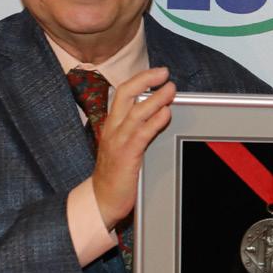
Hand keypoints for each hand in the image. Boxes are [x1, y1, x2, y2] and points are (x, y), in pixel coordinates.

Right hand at [92, 67, 174, 229]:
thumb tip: (158, 112)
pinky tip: (165, 114)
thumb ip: (137, 128)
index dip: (140, 79)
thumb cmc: (115, 174)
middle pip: (125, 94)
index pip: (123, 93)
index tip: (157, 72)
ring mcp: (118, 141)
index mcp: (112, 124)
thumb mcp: (123, 145)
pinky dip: (155, 121)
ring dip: (156, 98)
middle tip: (164, 73)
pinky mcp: (126, 155)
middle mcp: (113, 128)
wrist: (102, 200)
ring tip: (170, 89)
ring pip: (136, 111)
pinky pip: (141, 133)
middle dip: (145, 79)